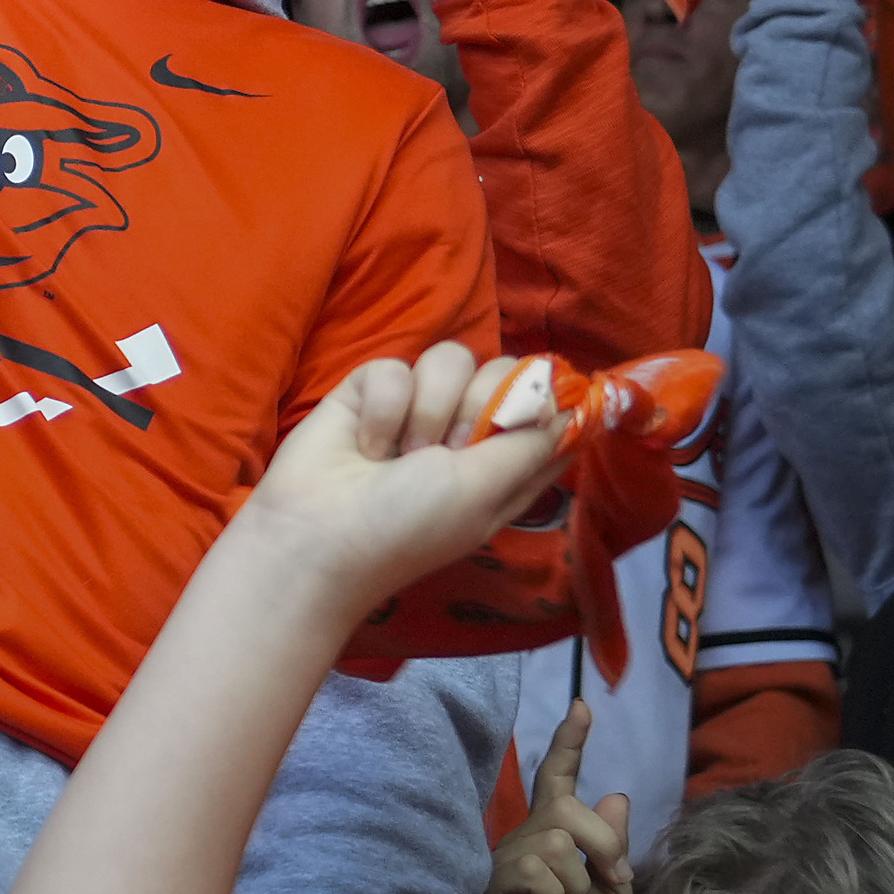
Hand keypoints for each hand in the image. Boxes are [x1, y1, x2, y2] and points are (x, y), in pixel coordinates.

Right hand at [229, 343, 568, 617]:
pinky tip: (366, 444)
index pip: (547, 410)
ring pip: (450, 360)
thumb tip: (578, 399)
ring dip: (426, 411)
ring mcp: (418, 407)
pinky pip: (395, 367)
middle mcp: (466, 429)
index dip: (550, 398)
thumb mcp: (483, 491)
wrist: (315, 534)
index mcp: (503, 461)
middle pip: (503, 371)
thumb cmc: (407, 526)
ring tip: (401, 454)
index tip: (536, 405)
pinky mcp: (372, 390)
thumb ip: (532, 441)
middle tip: (452, 450)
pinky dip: (382, 409)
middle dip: (480, 404)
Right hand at [478, 700, 634, 893]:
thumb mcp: (615, 890)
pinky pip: (539, 871)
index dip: (570, 742)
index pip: (559, 779)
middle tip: (611, 884)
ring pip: (558, 842)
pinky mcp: (494, 884)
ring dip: (579, 887)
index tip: (582, 707)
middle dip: (604, 847)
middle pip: (568, 809)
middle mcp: (526, 838)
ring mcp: (506, 859)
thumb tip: (615, 796)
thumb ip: (614, 845)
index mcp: (555, 833)